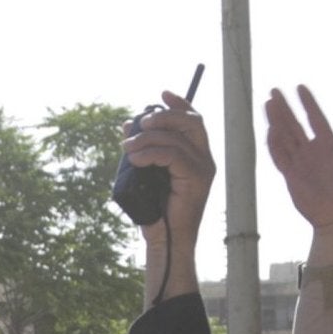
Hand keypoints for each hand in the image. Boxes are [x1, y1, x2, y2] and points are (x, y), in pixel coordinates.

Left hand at [121, 91, 215, 238]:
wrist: (165, 241)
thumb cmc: (155, 211)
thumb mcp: (146, 173)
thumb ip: (143, 150)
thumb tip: (127, 126)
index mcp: (197, 156)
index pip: (193, 120)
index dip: (179, 104)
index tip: (161, 93)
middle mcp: (205, 159)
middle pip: (191, 122)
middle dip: (164, 115)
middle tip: (139, 123)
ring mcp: (204, 168)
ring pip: (177, 138)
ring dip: (147, 138)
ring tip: (127, 148)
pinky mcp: (197, 178)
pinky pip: (172, 155)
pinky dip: (151, 153)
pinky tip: (136, 159)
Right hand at [265, 87, 332, 236]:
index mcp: (329, 145)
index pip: (315, 118)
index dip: (308, 103)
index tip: (300, 87)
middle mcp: (312, 151)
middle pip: (295, 124)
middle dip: (285, 107)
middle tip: (275, 90)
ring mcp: (300, 163)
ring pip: (284, 137)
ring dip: (276, 120)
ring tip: (268, 102)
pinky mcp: (291, 177)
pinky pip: (280, 157)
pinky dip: (274, 144)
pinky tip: (270, 129)